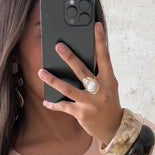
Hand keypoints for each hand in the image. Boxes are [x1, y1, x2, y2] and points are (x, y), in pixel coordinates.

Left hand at [38, 22, 121, 145]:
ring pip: (68, 89)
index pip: (104, 57)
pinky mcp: (81, 114)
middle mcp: (100, 90)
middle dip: (69, 58)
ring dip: (53, 80)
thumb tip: (81, 59)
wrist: (113, 128)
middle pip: (82, 71)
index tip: (96, 25)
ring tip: (41, 72)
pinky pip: (64, 106)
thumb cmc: (109, 103)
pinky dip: (54, 104)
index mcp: (109, 80)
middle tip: (58, 46)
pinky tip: (46, 101)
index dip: (100, 41)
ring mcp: (90, 103)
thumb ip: (99, 74)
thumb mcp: (109, 87)